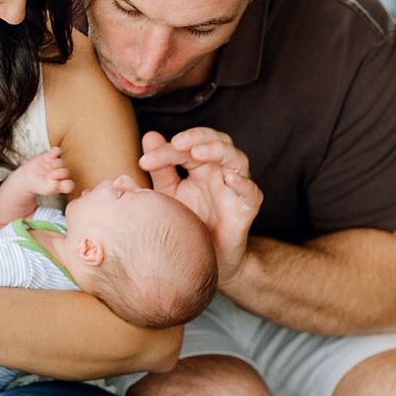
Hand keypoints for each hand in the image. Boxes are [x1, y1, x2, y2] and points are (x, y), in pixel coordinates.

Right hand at [9, 146, 74, 197]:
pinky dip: (55, 152)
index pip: (70, 185)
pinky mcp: (51, 156)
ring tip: (46, 167)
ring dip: (53, 164)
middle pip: (66, 172)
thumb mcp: (45, 189)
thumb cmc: (38, 185)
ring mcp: (57, 164)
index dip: (65, 183)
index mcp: (62, 184)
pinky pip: (57, 151)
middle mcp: (61, 174)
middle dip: (57, 173)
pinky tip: (48, 157)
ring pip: (61, 162)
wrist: (27, 177)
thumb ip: (53, 187)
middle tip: (48, 176)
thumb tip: (57, 181)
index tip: (56, 183)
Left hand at [139, 128, 263, 286]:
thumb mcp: (169, 193)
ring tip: (198, 153)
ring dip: (218, 151)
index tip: (144, 162)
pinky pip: (252, 193)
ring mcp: (234, 189)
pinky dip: (244, 184)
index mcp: (200, 166)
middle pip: (218, 141)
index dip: (166, 149)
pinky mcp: (246, 209)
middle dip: (198, 137)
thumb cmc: (189, 220)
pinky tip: (231, 179)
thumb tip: (149, 136)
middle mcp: (219, 172)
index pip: (187, 147)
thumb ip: (160, 168)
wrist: (207, 258)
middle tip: (177, 143)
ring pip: (237, 159)